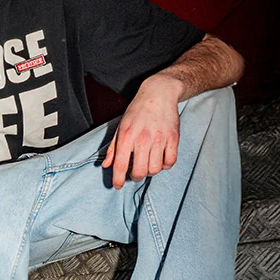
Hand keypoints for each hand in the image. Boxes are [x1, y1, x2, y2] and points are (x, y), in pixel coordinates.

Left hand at [102, 74, 182, 188]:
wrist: (159, 94)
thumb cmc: (137, 111)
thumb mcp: (120, 127)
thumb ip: (113, 148)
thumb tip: (106, 165)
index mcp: (127, 137)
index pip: (120, 165)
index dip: (118, 180)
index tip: (117, 186)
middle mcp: (143, 139)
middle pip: (140, 172)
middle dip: (135, 177)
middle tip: (135, 174)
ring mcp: (160, 139)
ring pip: (155, 169)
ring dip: (150, 172)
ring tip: (148, 164)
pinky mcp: (173, 138)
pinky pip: (170, 162)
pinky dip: (165, 166)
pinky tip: (160, 160)